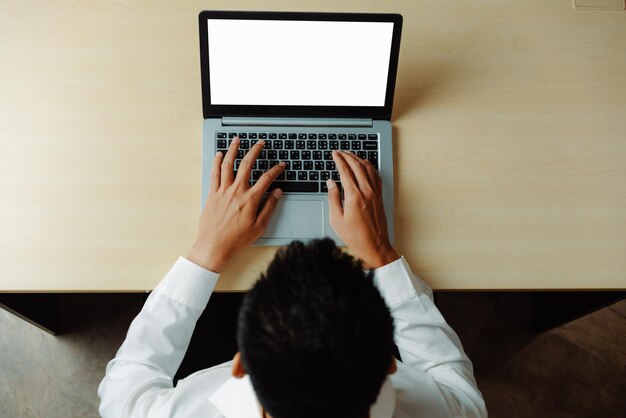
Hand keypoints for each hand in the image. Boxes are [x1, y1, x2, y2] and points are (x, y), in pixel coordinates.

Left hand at [187, 138, 285, 271]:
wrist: (214, 246)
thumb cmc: (236, 239)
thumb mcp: (259, 226)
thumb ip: (269, 207)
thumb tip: (277, 193)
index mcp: (250, 199)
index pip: (266, 179)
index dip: (276, 170)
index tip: (281, 165)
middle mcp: (236, 191)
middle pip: (247, 164)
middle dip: (255, 151)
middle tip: (260, 143)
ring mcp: (223, 191)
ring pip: (228, 164)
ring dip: (234, 150)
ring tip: (237, 140)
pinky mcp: (212, 194)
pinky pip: (214, 173)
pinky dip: (217, 162)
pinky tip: (219, 154)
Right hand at [328, 151, 398, 268]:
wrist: (374, 247)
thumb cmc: (355, 237)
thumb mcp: (336, 219)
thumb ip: (333, 198)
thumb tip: (331, 182)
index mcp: (354, 196)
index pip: (345, 171)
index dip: (339, 160)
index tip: (334, 154)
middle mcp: (366, 192)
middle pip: (357, 166)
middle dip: (348, 156)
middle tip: (340, 151)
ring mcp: (375, 194)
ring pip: (368, 169)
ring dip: (359, 159)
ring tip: (350, 154)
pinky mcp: (380, 197)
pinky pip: (376, 177)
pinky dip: (370, 167)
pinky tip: (365, 165)